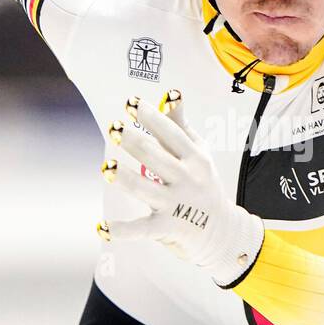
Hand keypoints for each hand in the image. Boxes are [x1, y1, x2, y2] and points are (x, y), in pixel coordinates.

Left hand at [97, 88, 264, 286]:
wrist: (222, 231)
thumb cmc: (204, 185)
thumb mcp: (199, 153)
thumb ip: (180, 125)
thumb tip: (171, 93)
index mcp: (195, 157)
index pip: (171, 133)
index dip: (151, 118)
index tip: (131, 103)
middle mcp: (187, 179)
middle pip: (156, 157)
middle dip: (135, 142)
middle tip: (114, 128)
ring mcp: (176, 204)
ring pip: (147, 189)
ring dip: (126, 179)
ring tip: (107, 168)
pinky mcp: (167, 228)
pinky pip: (141, 229)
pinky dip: (121, 231)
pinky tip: (101, 227)